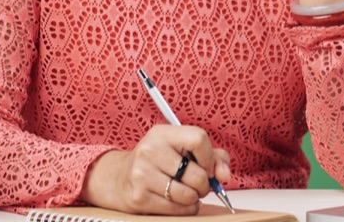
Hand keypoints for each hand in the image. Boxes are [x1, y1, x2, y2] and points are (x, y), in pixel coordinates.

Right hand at [80, 124, 230, 213]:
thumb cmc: (158, 161)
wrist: (119, 177)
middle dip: (205, 184)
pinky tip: (179, 201)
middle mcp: (150, 151)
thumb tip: (224, 175)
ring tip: (188, 192)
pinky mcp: (140, 197)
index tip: (207, 166)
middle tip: (199, 184)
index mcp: (162, 134)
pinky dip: (186, 208)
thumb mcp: (182, 149)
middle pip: (197, 174)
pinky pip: (177, 209)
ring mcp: (143, 175)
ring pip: (188, 195)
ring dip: (194, 198)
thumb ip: (213, 156)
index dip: (210, 157)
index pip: (198, 139)